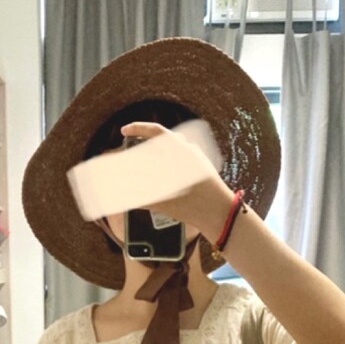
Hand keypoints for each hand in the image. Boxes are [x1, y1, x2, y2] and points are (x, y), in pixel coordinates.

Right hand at [120, 122, 233, 241]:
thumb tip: (123, 195)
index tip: (124, 130)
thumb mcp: (164, 201)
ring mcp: (198, 158)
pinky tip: (164, 179)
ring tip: (148, 169)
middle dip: (147, 146)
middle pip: (163, 141)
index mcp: (180, 151)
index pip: (155, 131)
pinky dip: (170, 164)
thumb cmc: (194, 207)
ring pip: (173, 150)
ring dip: (158, 156)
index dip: (138, 128)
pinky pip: (183, 159)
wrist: (221, 215)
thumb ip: (142, 196)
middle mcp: (190, 150)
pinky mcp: (202, 168)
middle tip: (135, 155)